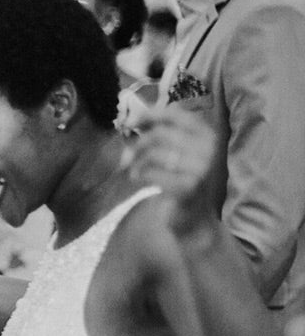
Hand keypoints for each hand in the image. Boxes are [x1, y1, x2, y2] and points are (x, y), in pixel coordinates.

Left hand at [124, 106, 219, 231]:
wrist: (195, 220)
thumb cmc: (182, 182)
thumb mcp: (179, 154)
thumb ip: (164, 134)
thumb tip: (134, 119)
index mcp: (208, 136)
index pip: (176, 115)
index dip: (150, 115)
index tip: (132, 123)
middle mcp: (209, 149)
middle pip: (160, 134)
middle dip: (137, 144)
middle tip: (125, 157)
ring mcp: (202, 169)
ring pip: (154, 153)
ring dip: (135, 161)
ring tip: (131, 170)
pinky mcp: (190, 187)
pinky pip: (152, 173)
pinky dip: (138, 175)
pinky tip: (136, 179)